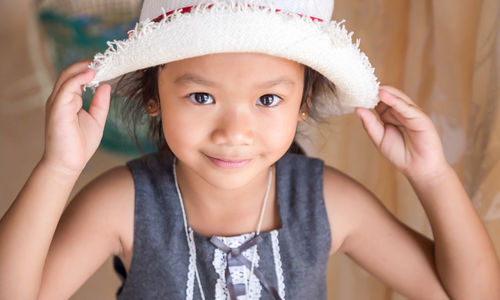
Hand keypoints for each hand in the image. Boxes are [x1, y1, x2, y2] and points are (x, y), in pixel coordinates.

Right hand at [41, 59, 110, 175]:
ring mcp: (56, 103)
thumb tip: (106, 85)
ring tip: (99, 63)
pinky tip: (92, 74)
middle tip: (104, 59)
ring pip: (67, 77)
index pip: (77, 78)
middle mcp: (60, 99)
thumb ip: (100, 103)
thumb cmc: (79, 145)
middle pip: (70, 73)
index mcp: (68, 100)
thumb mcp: (96, 120)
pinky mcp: (57, 109)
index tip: (107, 64)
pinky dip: (78, 78)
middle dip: (87, 65)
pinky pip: (66, 88)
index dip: (90, 70)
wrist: (68, 164)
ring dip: (83, 68)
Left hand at [355, 85, 449, 182]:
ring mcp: (411, 113)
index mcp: (389, 115)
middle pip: (387, 96)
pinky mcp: (420, 118)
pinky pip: (407, 108)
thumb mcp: (379, 139)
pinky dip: (396, 101)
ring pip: (397, 98)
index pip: (378, 101)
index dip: (367, 96)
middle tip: (361, 86)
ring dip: (385, 92)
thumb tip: (357, 109)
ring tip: (372, 88)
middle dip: (375, 91)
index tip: (355, 91)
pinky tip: (384, 96)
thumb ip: (369, 124)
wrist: (418, 168)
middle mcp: (400, 112)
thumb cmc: (400, 154)